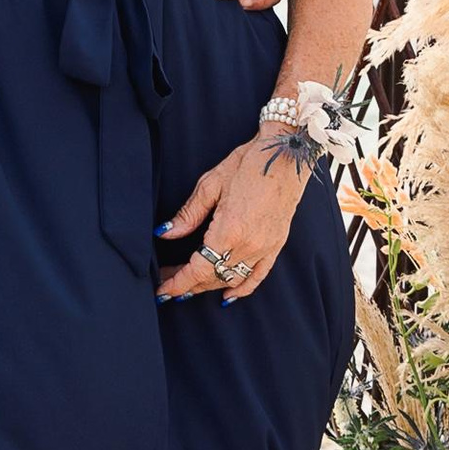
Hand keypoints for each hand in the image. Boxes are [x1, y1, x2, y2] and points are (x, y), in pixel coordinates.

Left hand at [156, 141, 303, 304]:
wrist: (286, 155)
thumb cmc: (247, 164)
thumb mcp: (210, 185)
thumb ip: (188, 215)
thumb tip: (165, 233)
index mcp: (229, 231)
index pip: (198, 270)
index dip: (178, 283)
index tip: (162, 290)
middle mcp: (249, 245)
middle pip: (212, 276)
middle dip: (188, 283)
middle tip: (168, 280)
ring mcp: (265, 248)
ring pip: (232, 279)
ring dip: (209, 285)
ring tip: (189, 284)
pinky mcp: (277, 245)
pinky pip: (258, 276)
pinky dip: (242, 288)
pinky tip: (227, 294)